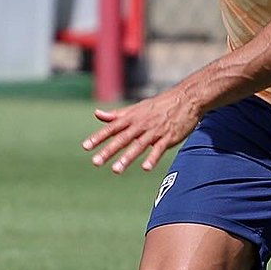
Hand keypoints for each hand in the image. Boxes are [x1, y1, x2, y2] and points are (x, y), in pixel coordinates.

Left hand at [81, 86, 202, 173]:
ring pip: (138, 146)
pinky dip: (152, 158)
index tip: (85, 146)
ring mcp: (154, 131)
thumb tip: (97, 114)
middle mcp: (140, 124)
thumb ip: (116, 115)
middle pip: (122, 139)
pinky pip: (159, 149)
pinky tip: (146, 168)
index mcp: (131, 117)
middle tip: (95, 162)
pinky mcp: (168, 137)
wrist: (186, 99)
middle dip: (108, 151)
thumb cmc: (158, 105)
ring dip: (127, 158)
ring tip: (116, 170)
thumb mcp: (135, 108)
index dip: (98, 137)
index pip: (111, 128)